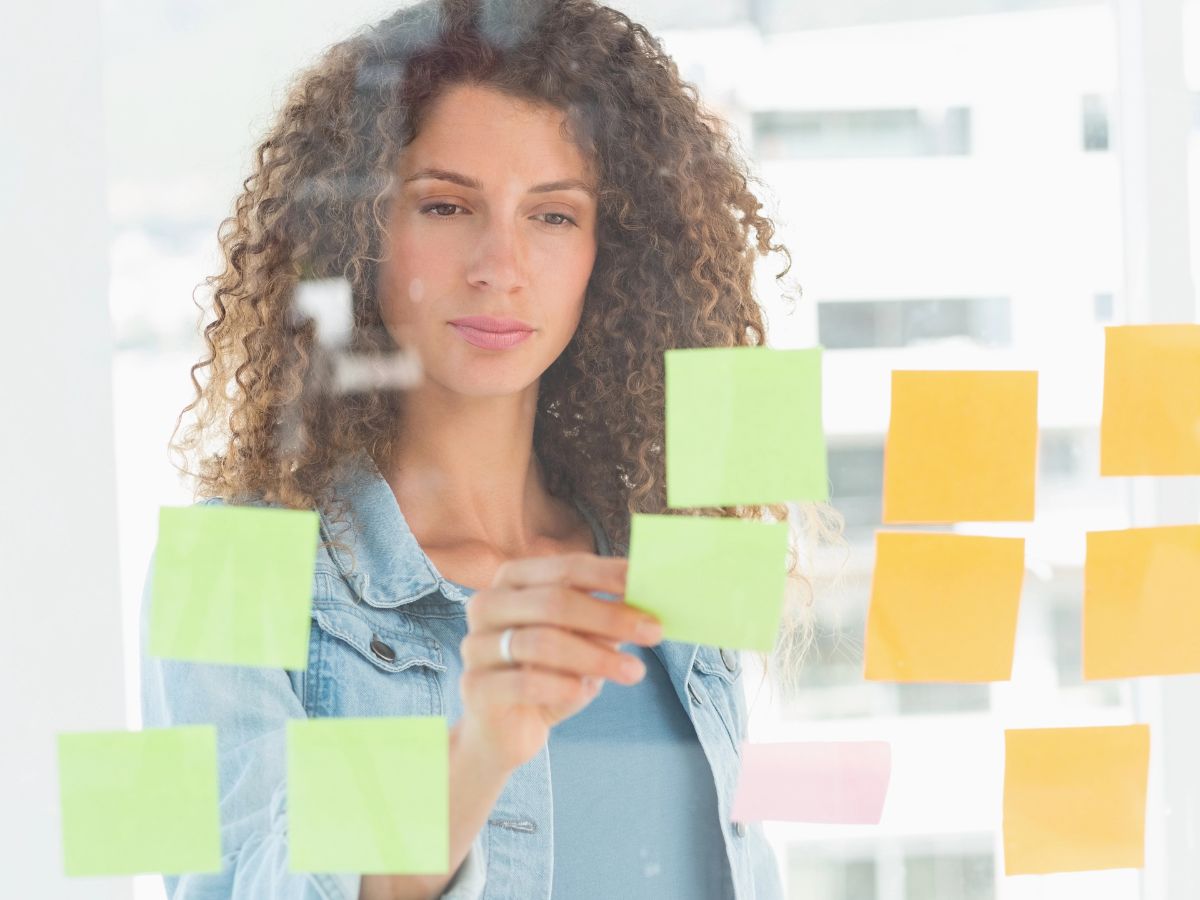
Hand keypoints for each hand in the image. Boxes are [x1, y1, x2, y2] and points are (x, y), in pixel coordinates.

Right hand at [456, 552, 661, 773]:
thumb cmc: (546, 676)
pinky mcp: (474, 687)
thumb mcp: (580, 643)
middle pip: (554, 601)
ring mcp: (476, 645)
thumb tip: (647, 606)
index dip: (608, 575)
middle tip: (653, 632)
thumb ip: (604, 621)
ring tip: (634, 671)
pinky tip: (586, 691)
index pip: (565, 568)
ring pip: (542, 642)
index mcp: (513, 580)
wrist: (504, 731)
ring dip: (596, 657)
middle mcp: (488, 604)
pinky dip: (561, 685)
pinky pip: (524, 682)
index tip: (646, 585)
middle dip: (609, 616)